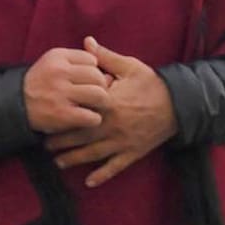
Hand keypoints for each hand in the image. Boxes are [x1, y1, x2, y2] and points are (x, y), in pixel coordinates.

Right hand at [23, 47, 109, 133]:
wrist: (14, 105)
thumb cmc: (41, 84)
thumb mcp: (54, 63)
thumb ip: (79, 62)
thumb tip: (110, 75)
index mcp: (57, 56)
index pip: (91, 60)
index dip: (91, 72)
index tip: (82, 81)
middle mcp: (59, 72)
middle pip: (98, 77)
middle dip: (99, 88)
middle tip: (90, 97)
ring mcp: (60, 93)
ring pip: (100, 95)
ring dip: (100, 104)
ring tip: (91, 107)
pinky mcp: (61, 114)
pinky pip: (93, 116)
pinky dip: (93, 120)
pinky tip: (85, 119)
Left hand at [45, 37, 177, 187]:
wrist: (180, 104)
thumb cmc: (152, 83)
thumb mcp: (129, 67)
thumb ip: (105, 57)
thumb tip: (87, 42)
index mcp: (108, 104)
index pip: (78, 112)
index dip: (61, 117)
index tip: (46, 118)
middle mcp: (112, 125)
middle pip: (81, 136)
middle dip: (61, 142)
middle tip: (44, 145)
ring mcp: (122, 141)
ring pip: (93, 153)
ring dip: (74, 159)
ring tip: (58, 162)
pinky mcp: (134, 152)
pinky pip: (116, 167)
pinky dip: (103, 175)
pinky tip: (89, 182)